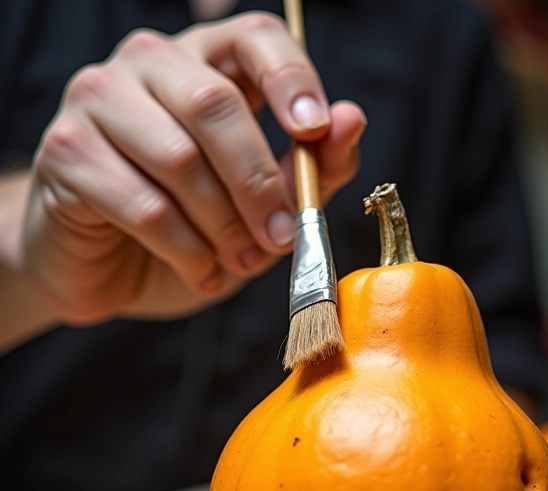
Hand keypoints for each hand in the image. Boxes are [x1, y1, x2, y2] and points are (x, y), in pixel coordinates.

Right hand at [21, 12, 365, 323]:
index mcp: (207, 63)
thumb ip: (310, 167)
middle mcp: (150, 65)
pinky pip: (144, 206)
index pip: (253, 36)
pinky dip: (186, 250)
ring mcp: (99, 100)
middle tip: (281, 238)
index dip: (289, 76)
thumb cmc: (192, 227)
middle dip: (259, 183)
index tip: (315, 128)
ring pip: (180, 159)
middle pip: (215, 104)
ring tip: (240, 261)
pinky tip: (201, 270)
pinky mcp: (68, 153)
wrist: (109, 267)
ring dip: (223, 226)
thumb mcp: (264, 204)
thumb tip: (351, 121)